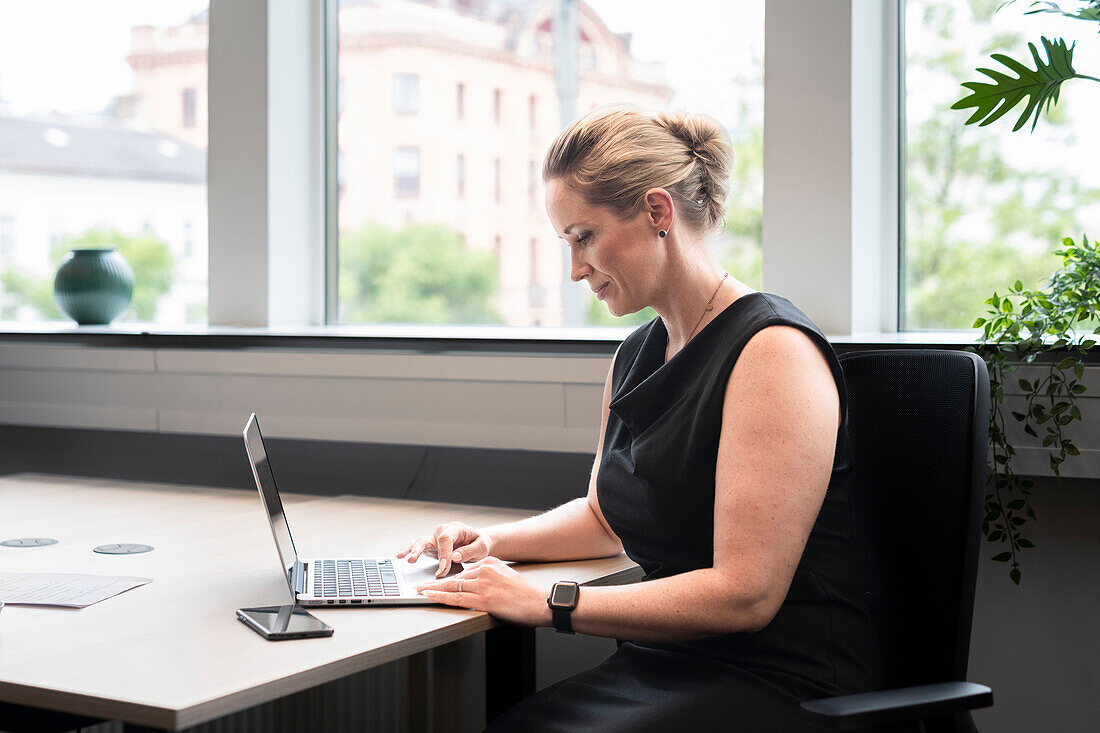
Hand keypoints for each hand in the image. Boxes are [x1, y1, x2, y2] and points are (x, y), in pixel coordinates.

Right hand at [396, 521, 492, 577]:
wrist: (477, 542)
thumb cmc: (479, 543)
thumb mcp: (480, 547)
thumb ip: (468, 551)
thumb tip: (454, 557)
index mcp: (455, 528)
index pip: (446, 540)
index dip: (443, 554)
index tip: (443, 569)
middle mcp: (442, 531)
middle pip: (429, 539)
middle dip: (420, 551)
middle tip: (412, 561)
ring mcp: (435, 538)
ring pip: (419, 542)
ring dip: (410, 550)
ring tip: (400, 557)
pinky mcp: (430, 546)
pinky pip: (418, 547)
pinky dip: (409, 551)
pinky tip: (401, 557)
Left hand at [415, 557, 551, 627]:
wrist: (540, 603)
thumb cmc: (526, 596)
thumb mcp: (506, 577)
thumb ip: (489, 579)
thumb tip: (475, 589)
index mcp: (490, 563)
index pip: (464, 572)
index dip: (448, 579)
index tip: (437, 582)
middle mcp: (485, 570)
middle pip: (455, 578)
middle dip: (436, 583)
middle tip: (420, 586)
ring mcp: (483, 584)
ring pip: (452, 587)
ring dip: (432, 589)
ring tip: (419, 591)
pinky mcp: (483, 599)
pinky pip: (456, 598)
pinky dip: (440, 597)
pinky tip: (429, 596)